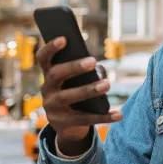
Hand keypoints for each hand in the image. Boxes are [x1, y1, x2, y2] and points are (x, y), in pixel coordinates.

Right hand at [37, 37, 122, 153]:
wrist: (66, 124)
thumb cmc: (75, 92)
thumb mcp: (76, 82)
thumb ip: (86, 72)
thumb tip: (99, 69)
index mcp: (49, 75)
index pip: (43, 58)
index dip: (51, 47)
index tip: (64, 38)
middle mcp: (47, 89)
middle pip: (56, 74)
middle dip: (73, 67)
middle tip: (92, 61)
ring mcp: (52, 107)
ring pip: (68, 97)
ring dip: (88, 89)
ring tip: (107, 84)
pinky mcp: (63, 123)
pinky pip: (85, 119)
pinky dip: (104, 116)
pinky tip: (119, 114)